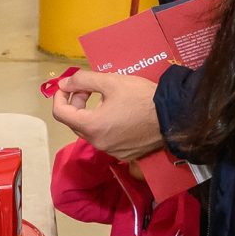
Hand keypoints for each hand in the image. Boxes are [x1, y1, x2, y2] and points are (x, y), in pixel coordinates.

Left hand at [51, 68, 165, 163]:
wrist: (174, 117)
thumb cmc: (142, 97)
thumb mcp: (111, 82)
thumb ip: (83, 80)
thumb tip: (64, 83)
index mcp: (92, 126)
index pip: (61, 113)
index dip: (59, 97)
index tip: (68, 86)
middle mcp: (98, 143)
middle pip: (75, 123)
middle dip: (77, 103)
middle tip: (89, 89)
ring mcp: (111, 151)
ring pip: (90, 132)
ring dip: (90, 115)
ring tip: (106, 100)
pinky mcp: (123, 155)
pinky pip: (105, 139)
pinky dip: (104, 126)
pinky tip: (119, 114)